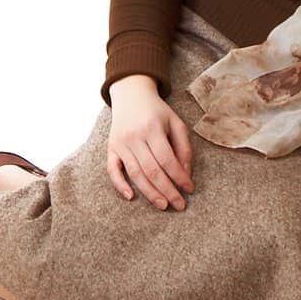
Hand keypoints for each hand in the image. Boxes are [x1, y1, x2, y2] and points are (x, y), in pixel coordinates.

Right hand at [107, 77, 194, 210]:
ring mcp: (120, 143)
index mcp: (153, 128)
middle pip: (152, 170)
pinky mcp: (111, 148)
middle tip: (179, 205)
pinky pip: (112, 170)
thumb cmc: (157, 111)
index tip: (189, 189)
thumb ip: (183, 146)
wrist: (131, 94)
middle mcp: (134, 136)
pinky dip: (120, 185)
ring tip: (163, 205)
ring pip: (135, 174)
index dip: (179, 177)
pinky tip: (131, 197)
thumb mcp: (175, 122)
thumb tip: (185, 173)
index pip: (167, 159)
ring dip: (150, 193)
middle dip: (167, 190)